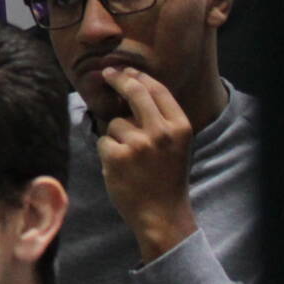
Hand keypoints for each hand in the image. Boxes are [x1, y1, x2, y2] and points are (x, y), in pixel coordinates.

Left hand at [90, 66, 199, 261]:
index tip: (124, 70)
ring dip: (116, 136)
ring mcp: (139, 144)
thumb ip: (159, 119)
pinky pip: (103, 141)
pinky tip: (120, 168)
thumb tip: (132, 87)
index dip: (138, 76)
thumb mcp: (175, 145)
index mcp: (180, 126)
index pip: (157, 90)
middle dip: (118, 78)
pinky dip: (107, 152)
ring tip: (130, 159)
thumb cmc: (166, 177)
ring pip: (115, 122)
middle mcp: (161, 132)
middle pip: (134, 92)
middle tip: (106, 73)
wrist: (161, 213)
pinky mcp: (118, 156)